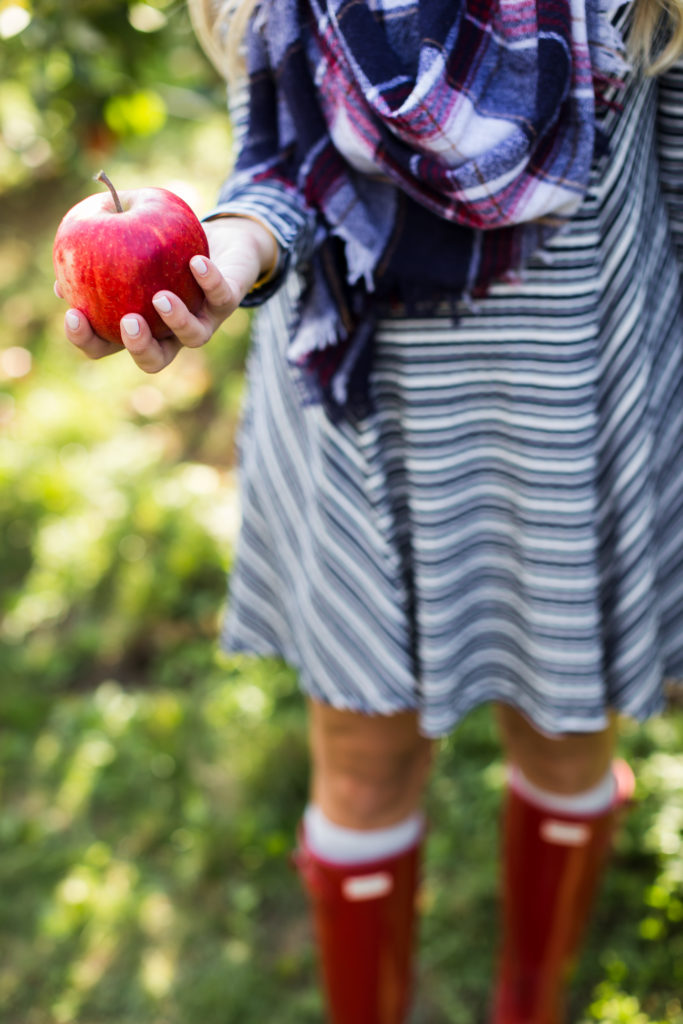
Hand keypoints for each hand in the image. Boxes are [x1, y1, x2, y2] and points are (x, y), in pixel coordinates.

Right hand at [57, 216, 277, 372]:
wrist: (222, 239)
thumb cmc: (164, 237)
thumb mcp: (127, 230)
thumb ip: (98, 238)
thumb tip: (65, 260)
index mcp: (141, 324)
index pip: (107, 346)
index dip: (87, 339)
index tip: (74, 315)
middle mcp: (172, 332)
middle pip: (154, 360)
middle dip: (139, 348)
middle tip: (128, 323)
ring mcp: (204, 319)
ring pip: (193, 338)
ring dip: (176, 320)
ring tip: (161, 298)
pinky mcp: (229, 299)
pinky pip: (221, 295)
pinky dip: (209, 280)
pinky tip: (195, 262)